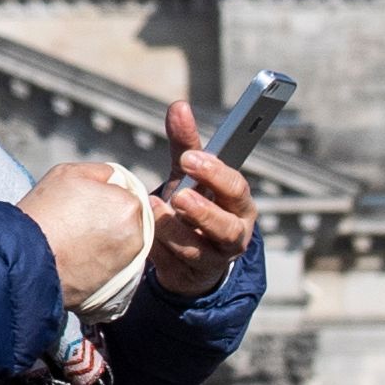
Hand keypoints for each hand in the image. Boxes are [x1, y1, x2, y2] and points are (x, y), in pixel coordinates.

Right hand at [17, 160, 150, 308]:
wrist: (25, 260)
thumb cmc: (44, 214)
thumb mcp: (69, 173)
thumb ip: (102, 173)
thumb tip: (116, 180)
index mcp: (127, 205)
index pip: (127, 195)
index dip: (106, 198)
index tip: (85, 206)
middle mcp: (135, 237)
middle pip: (129, 222)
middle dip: (110, 221)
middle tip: (79, 225)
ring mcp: (127, 264)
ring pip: (123, 246)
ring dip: (107, 243)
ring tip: (77, 243)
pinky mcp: (116, 286)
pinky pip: (114, 268)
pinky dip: (101, 263)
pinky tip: (79, 260)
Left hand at [151, 99, 256, 295]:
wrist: (188, 253)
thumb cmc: (193, 204)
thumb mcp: (190, 175)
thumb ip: (186, 143)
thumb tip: (179, 106)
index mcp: (239, 204)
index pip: (236, 188)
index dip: (216, 174)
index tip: (189, 157)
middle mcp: (234, 234)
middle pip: (226, 226)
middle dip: (203, 211)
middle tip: (178, 195)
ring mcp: (214, 260)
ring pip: (199, 250)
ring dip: (175, 231)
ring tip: (155, 212)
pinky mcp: (191, 278)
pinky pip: (174, 266)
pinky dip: (159, 250)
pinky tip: (145, 238)